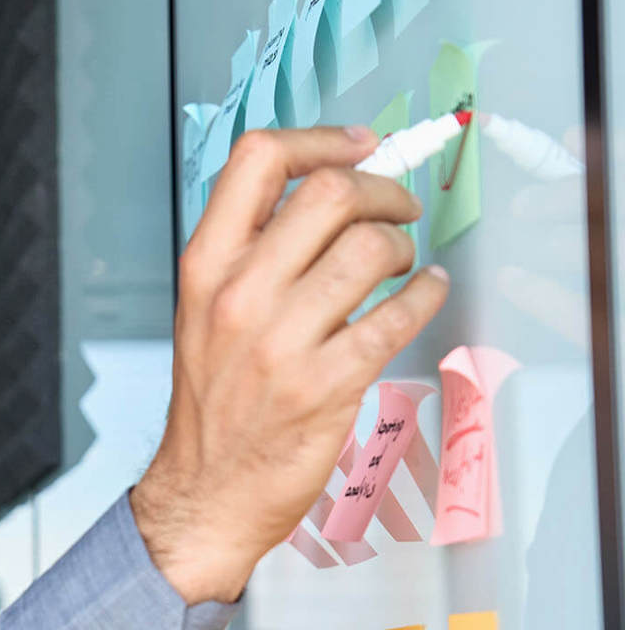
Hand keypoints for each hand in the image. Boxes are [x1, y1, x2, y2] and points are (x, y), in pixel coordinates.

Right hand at [131, 126, 449, 604]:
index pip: (258, 160)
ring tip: (401, 262)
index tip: (358, 145)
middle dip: (383, 190)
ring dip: (403, 246)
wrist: (205, 489)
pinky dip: (426, 294)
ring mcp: (281, 342)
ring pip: (370, 249)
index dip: (320, 139)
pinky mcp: (325, 385)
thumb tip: (325, 193)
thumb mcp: (202, 310)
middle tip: (397, 208)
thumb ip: (249, 251)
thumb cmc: (211, 400)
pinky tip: (424, 293)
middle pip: (331, 193)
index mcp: (205, 265)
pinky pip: (397, 317)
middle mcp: (238, 294)